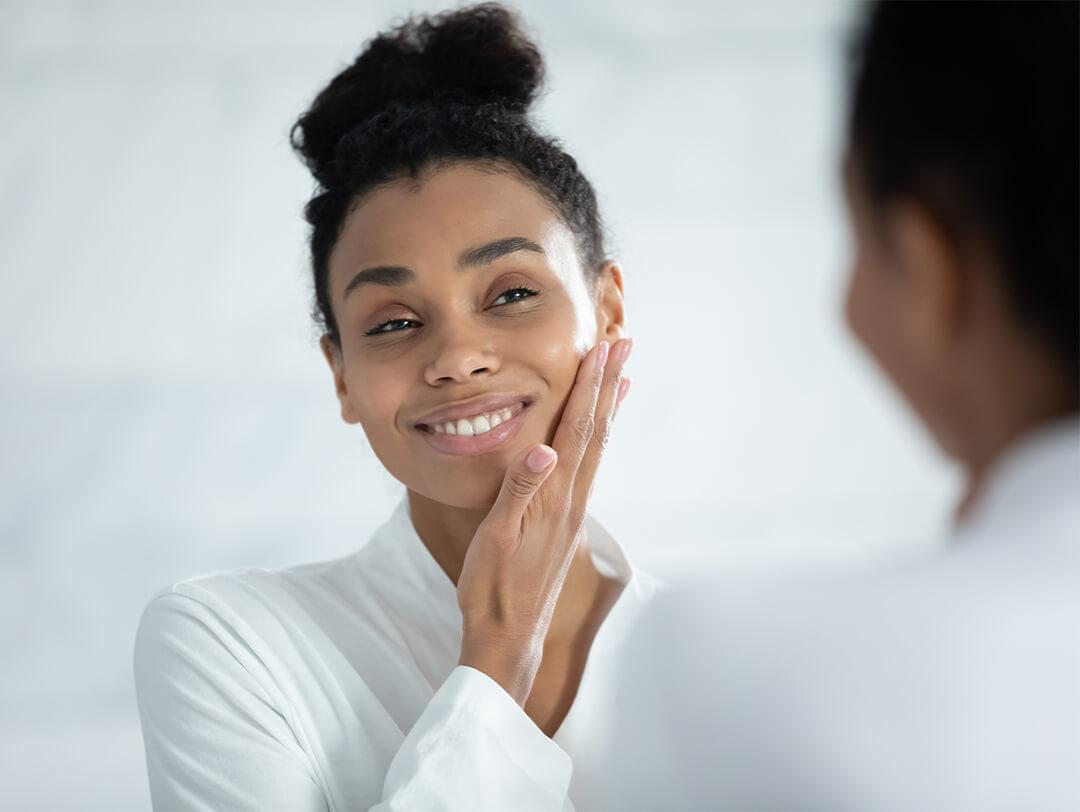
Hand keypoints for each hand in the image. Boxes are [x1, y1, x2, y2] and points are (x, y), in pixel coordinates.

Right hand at [456, 337, 633, 703]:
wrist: (508, 636)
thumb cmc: (492, 588)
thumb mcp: (495, 538)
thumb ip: (519, 492)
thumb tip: (543, 449)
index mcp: (554, 498)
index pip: (575, 431)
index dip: (589, 389)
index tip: (602, 350)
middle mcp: (571, 501)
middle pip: (595, 432)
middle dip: (609, 386)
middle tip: (624, 345)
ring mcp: (571, 514)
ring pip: (595, 449)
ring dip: (607, 410)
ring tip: (621, 379)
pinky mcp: (565, 525)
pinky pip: (587, 469)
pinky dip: (596, 441)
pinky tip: (593, 437)